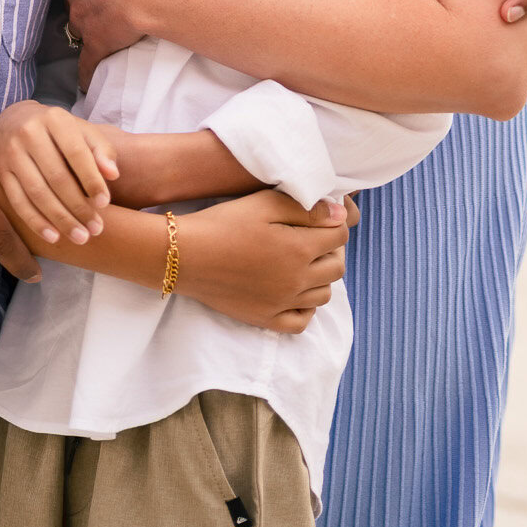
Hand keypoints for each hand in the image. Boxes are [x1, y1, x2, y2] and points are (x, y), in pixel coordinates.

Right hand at [0, 101, 119, 246]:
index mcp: (55, 118)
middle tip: (96, 229)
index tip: (105, 203)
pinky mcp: (0, 172)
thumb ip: (101, 150)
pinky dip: (36, 222)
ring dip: (60, 219)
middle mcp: (29, 132)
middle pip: (56, 176)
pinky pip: (18, 201)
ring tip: (80, 237)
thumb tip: (113, 175)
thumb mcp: (82, 131)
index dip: (91, 180)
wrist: (16, 121)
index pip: (76, 152)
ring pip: (37, 192)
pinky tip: (54, 237)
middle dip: (78, 207)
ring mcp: (11, 152)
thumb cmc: (59, 131)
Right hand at [180, 189, 352, 334]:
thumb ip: (306, 209)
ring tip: (302, 261)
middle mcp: (297, 281)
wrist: (187, 255)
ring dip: (321, 276)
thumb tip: (340, 215)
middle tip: (313, 237)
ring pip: (324, 295)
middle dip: (332, 249)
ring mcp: (283, 303)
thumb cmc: (224, 223)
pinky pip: (302, 322)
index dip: (333, 222)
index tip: (320, 216)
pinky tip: (294, 292)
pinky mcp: (266, 319)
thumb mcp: (265, 203)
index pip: (339, 236)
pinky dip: (306, 308)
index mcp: (299, 249)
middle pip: (336, 268)